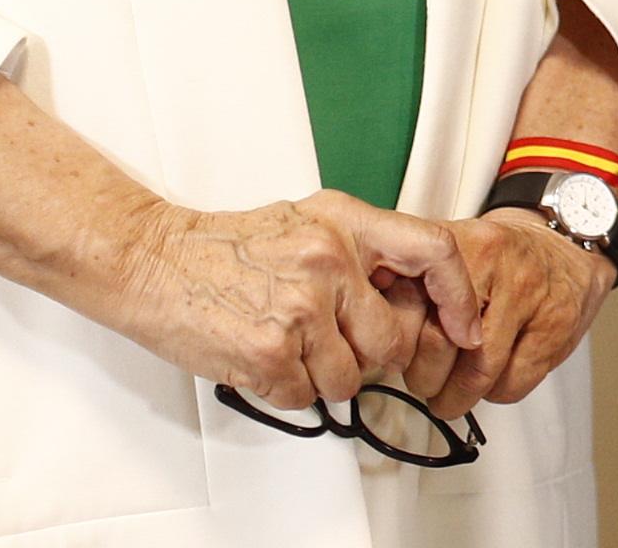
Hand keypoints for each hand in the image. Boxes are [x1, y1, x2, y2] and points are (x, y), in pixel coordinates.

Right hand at [104, 191, 480, 410]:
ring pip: (350, 379)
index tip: (464, 328)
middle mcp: (331, 260)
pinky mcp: (270, 350)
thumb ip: (361, 250)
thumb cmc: (226, 247)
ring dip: (323, 377)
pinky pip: (306, 397)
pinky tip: (263, 358)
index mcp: (346, 222)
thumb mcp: (307, 221)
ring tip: (288, 346)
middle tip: (330, 343)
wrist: (153, 260)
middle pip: (392, 341)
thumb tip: (410, 295)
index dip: (459, 296)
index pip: (434, 251)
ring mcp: (302, 307)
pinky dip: (288, 390)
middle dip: (368, 357)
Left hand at [410, 209, 613, 413]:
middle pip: (439, 345)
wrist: (565, 242)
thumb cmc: (500, 257)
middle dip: (425, 379)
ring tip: (452, 394)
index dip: (397, 346)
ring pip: (477, 374)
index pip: (410, 312)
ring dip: (458, 397)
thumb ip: (413, 282)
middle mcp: (496, 267)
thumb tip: (373, 329)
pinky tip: (492, 380)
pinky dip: (495, 394)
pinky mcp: (555, 327)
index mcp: (460, 247)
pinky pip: (512, 385)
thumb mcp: (452, 252)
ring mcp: (530, 297)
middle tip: (424, 383)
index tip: (396, 358)